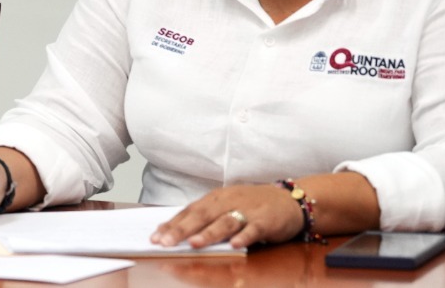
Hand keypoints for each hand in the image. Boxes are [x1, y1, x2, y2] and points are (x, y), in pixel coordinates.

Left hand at [151, 183, 305, 248]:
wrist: (289, 199)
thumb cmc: (252, 204)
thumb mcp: (225, 205)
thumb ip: (205, 216)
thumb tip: (176, 230)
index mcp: (215, 199)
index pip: (189, 212)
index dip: (171, 224)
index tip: (155, 236)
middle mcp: (228, 202)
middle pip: (201, 216)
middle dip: (181, 230)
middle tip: (165, 242)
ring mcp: (247, 211)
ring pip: (225, 222)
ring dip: (209, 233)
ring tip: (194, 244)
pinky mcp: (265, 220)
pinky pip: (253, 229)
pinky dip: (244, 236)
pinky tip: (235, 245)